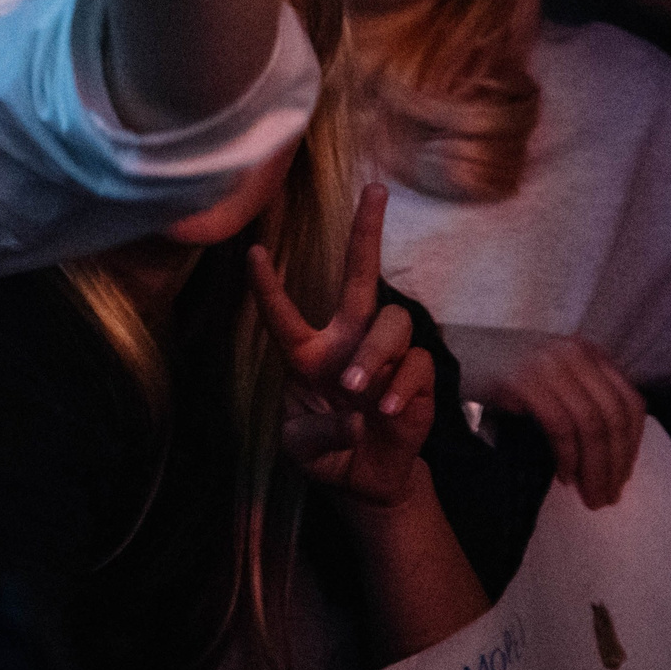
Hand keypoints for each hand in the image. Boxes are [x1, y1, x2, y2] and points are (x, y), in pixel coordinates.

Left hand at [251, 184, 437, 507]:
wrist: (365, 479)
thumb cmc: (324, 449)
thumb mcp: (300, 447)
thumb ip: (316, 433)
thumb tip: (353, 421)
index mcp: (307, 353)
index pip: (282, 313)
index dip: (267, 286)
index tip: (252, 252)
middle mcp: (346, 341)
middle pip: (359, 275)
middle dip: (367, 231)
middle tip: (374, 190)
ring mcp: (385, 355)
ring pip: (391, 323)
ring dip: (372, 356)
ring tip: (356, 394)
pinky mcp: (418, 377)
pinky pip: (416, 364)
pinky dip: (400, 386)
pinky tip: (386, 411)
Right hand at [444, 325, 646, 507]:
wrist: (452, 352)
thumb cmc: (500, 372)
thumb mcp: (551, 379)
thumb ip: (582, 398)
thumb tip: (613, 452)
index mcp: (587, 353)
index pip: (631, 402)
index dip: (632, 446)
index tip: (622, 476)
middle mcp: (572, 354)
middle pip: (613, 417)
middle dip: (615, 464)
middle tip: (606, 497)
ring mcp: (547, 365)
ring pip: (591, 425)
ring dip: (595, 468)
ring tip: (589, 495)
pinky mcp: (522, 380)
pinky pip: (560, 426)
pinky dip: (568, 456)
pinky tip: (563, 476)